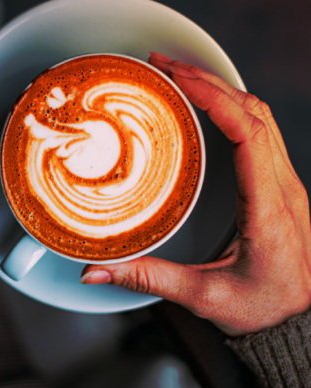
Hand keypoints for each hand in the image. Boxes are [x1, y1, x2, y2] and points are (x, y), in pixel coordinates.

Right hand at [81, 52, 310, 335]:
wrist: (303, 322)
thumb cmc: (263, 310)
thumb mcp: (203, 297)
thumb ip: (147, 278)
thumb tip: (96, 270)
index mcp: (268, 208)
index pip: (249, 133)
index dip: (214, 98)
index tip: (178, 78)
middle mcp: (283, 186)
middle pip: (253, 111)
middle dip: (208, 80)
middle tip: (164, 65)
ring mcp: (285, 182)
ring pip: (260, 115)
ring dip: (221, 88)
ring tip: (181, 75)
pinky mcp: (278, 184)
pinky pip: (261, 130)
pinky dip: (232, 106)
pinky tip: (207, 104)